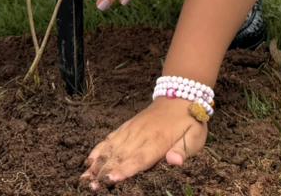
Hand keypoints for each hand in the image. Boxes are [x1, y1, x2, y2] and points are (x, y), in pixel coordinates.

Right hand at [81, 97, 208, 188]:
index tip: (111, 179)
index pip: (140, 158)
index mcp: (158, 140)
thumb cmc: (189, 121)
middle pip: (121, 156)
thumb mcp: (195, 136)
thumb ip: (183, 150)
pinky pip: (111, 138)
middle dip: (105, 171)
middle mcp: (141, 134)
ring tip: (85, 177)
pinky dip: (99, 149)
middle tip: (91, 186)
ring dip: (98, 163)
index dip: (125, 169)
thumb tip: (174, 161)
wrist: (180, 95)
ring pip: (112, 148)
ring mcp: (132, 129)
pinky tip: (89, 160)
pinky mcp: (127, 126)